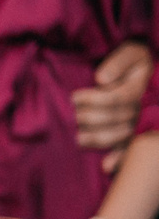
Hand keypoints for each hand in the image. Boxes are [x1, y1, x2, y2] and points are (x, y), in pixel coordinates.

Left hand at [76, 42, 152, 167]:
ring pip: (120, 134)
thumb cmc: (133, 60)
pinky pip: (130, 147)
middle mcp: (144, 107)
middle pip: (116, 118)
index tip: (75, 97)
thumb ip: (118, 62)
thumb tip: (101, 79)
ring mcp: (142, 121)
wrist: (144, 69)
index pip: (116, 99)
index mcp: (142, 87)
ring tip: (78, 138)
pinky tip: (106, 166)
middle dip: (91, 118)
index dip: (93, 99)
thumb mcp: (130, 52)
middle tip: (75, 115)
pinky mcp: (138, 132)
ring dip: (97, 138)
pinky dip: (119, 158)